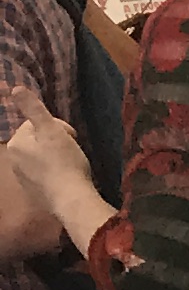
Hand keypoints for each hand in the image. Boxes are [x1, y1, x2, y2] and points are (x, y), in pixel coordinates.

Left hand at [1, 77, 105, 244]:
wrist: (72, 200)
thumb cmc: (64, 162)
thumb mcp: (51, 130)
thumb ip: (33, 109)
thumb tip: (15, 88)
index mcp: (16, 143)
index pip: (35, 125)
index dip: (57, 127)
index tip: (73, 136)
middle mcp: (13, 161)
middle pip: (36, 143)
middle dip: (54, 143)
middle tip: (74, 151)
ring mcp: (23, 179)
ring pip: (40, 160)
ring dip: (54, 159)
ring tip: (72, 165)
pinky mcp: (34, 194)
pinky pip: (44, 177)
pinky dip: (54, 175)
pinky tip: (67, 179)